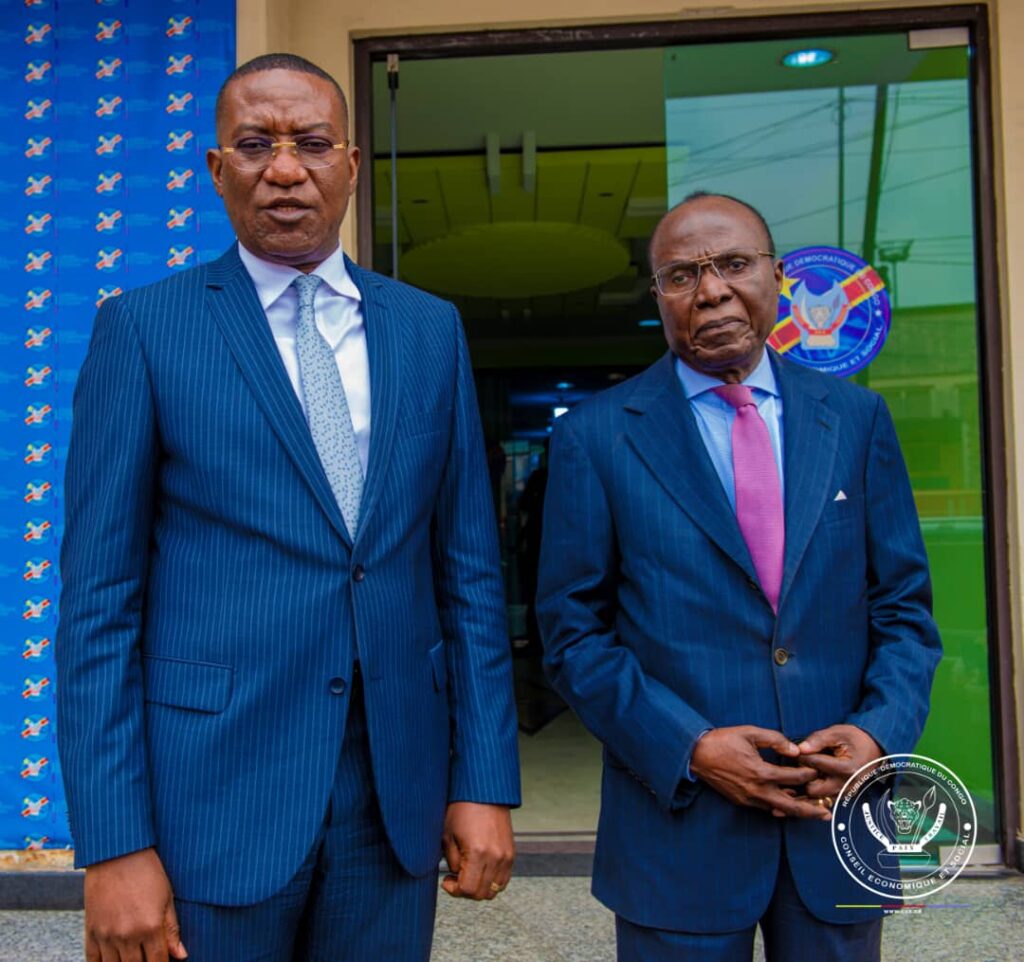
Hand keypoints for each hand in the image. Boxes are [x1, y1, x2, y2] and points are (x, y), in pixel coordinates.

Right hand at [84, 848, 186, 961]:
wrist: (117, 853)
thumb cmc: (147, 872)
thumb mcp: (167, 897)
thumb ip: (172, 929)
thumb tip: (181, 956)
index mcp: (150, 927)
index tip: (164, 961)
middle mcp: (127, 935)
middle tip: (148, 956)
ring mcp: (106, 935)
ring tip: (133, 957)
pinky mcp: (90, 931)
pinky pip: (93, 961)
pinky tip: (112, 961)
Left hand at [440, 802, 514, 899]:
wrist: (484, 792)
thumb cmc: (462, 809)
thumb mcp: (448, 835)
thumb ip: (452, 862)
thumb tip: (456, 876)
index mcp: (477, 853)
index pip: (468, 889)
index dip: (454, 890)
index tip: (446, 880)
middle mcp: (495, 857)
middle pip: (481, 894)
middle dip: (465, 891)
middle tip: (455, 878)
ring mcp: (506, 856)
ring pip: (494, 890)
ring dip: (479, 888)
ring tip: (468, 874)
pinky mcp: (511, 853)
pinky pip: (503, 879)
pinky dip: (491, 881)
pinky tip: (480, 870)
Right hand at [689, 726, 829, 820]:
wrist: (697, 754)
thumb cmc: (723, 740)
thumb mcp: (750, 733)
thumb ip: (776, 740)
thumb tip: (795, 750)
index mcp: (761, 772)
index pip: (794, 778)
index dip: (809, 773)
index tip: (817, 769)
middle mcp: (757, 790)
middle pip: (791, 806)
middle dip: (811, 811)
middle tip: (827, 813)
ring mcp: (749, 798)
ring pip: (779, 810)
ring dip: (796, 810)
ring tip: (813, 812)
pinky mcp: (742, 801)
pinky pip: (765, 807)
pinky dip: (779, 807)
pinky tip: (787, 803)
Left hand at [799, 724, 882, 800]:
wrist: (875, 749)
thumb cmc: (855, 739)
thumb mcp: (838, 733)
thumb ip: (818, 740)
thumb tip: (800, 748)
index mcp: (846, 768)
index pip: (815, 764)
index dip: (801, 756)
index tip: (796, 750)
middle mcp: (846, 785)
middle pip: (812, 789)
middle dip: (804, 776)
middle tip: (802, 763)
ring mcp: (845, 793)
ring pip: (817, 797)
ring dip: (809, 785)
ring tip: (806, 770)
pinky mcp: (842, 796)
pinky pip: (823, 799)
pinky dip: (815, 790)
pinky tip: (811, 778)